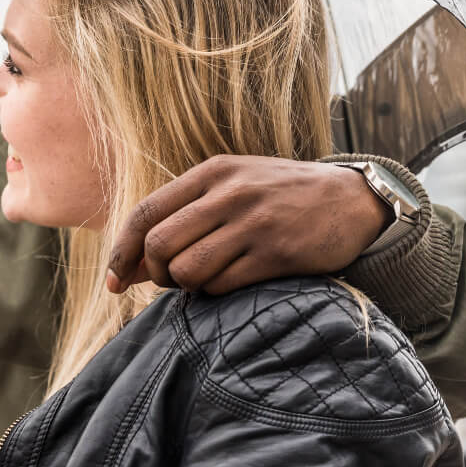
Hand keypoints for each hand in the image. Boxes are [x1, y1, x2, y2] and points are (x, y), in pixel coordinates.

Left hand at [106, 155, 389, 294]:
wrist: (351, 200)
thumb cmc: (282, 197)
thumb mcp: (234, 185)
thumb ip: (185, 214)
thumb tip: (130, 266)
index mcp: (212, 172)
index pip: (145, 213)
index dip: (121, 252)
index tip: (114, 281)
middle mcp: (229, 193)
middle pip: (158, 245)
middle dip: (152, 275)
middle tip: (167, 283)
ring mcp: (253, 223)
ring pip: (186, 269)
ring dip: (184, 287)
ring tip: (201, 283)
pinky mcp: (276, 253)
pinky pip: (222, 285)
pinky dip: (215, 293)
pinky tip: (230, 283)